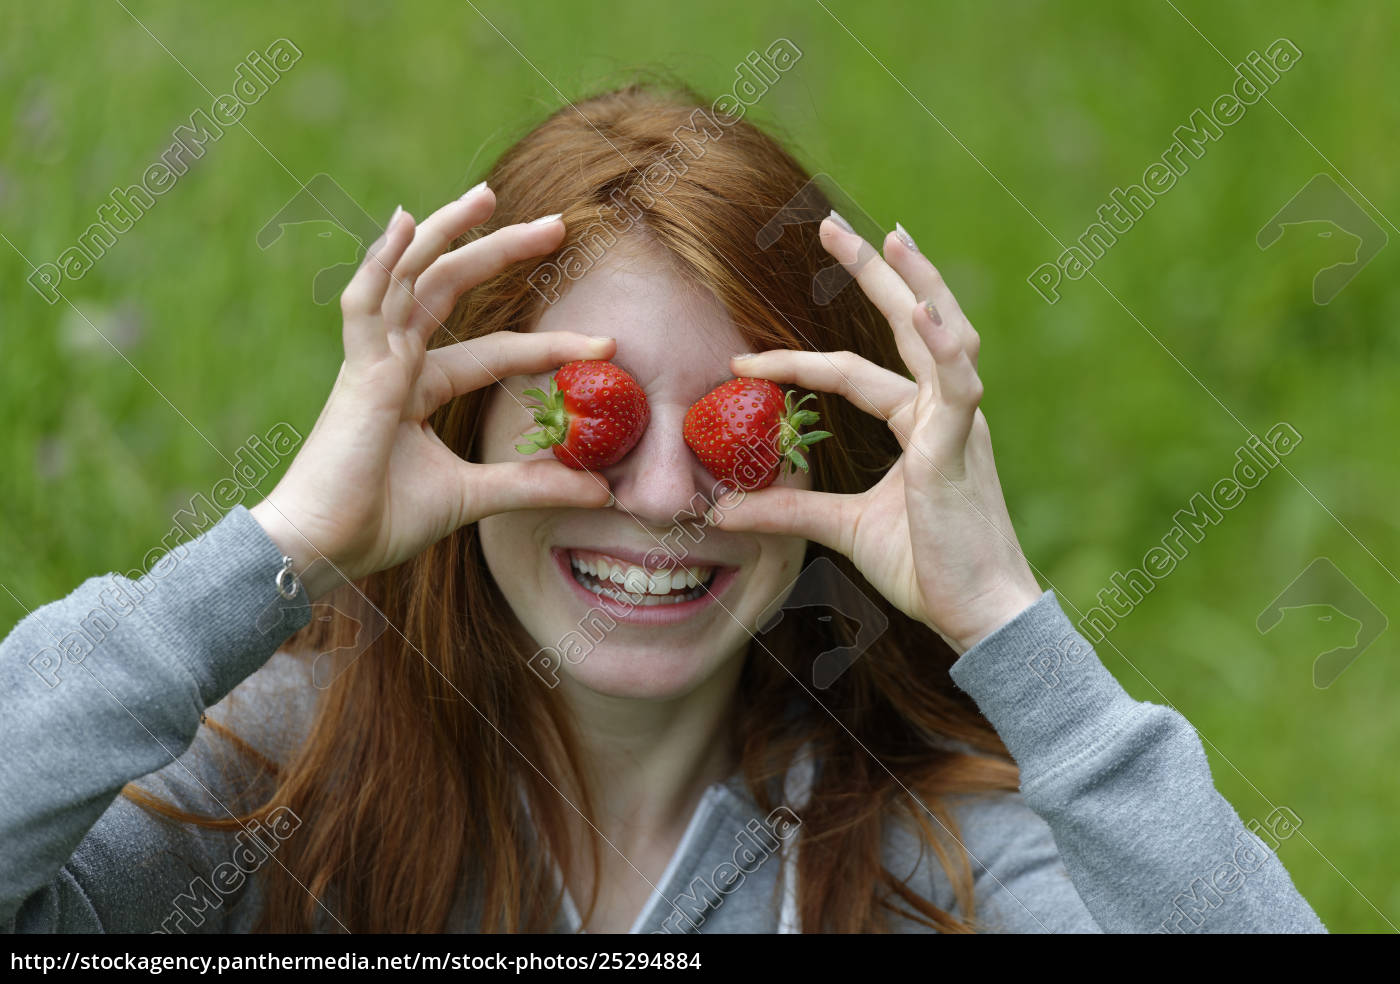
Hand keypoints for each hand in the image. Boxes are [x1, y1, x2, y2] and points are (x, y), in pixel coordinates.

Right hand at [251, 187, 613, 598]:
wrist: (322, 549)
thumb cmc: (380, 521)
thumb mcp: (473, 497)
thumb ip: (533, 487)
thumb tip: (602, 493)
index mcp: (417, 387)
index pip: (495, 350)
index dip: (550, 346)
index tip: (606, 343)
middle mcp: (395, 363)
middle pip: (452, 290)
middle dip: (501, 252)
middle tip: (557, 225)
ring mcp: (372, 362)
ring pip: (413, 279)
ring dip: (448, 233)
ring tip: (489, 197)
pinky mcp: (356, 373)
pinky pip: (366, 306)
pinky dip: (382, 263)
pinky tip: (405, 221)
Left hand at [708, 217, 1041, 653]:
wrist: (979, 616)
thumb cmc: (928, 570)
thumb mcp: (842, 529)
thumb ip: (788, 509)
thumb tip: (722, 509)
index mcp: (922, 423)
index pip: (853, 373)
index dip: (797, 361)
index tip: (743, 357)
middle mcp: (945, 411)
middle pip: (907, 325)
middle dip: (872, 273)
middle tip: (830, 225)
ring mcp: (959, 423)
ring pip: (938, 336)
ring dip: (912, 283)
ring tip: (886, 237)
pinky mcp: (963, 445)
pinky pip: (956, 384)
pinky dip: (942, 343)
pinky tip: (918, 308)